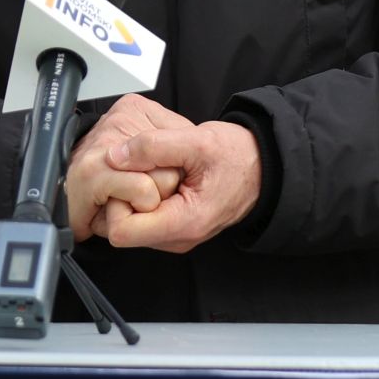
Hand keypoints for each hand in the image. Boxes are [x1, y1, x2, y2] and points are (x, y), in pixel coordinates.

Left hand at [96, 120, 263, 254]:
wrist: (264, 168)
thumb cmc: (238, 156)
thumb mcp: (197, 140)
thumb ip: (153, 146)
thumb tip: (114, 156)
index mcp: (185, 222)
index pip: (121, 230)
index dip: (117, 199)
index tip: (130, 173)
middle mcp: (178, 238)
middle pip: (123, 227)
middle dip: (126, 195)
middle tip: (147, 168)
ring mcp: (177, 236)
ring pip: (133, 223)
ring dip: (137, 195)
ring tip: (160, 171)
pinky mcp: (176, 229)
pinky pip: (145, 218)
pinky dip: (147, 197)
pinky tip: (164, 178)